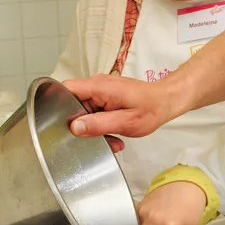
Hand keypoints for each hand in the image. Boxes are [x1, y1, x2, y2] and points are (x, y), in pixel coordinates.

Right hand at [63, 74, 181, 140]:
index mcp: (99, 87)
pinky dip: (102, 125)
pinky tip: (114, 134)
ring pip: (85, 112)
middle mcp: (97, 85)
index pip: (66, 89)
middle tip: (99, 139)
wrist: (166, 101)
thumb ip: (99, 124)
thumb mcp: (125, 122)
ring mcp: (101, 91)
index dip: (59, 106)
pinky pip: (94, 112)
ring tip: (113, 140)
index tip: (63, 124)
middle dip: (83, 126)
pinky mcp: (105, 97)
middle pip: (74, 105)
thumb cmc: (151, 108)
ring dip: (95, 129)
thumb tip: (74, 127)